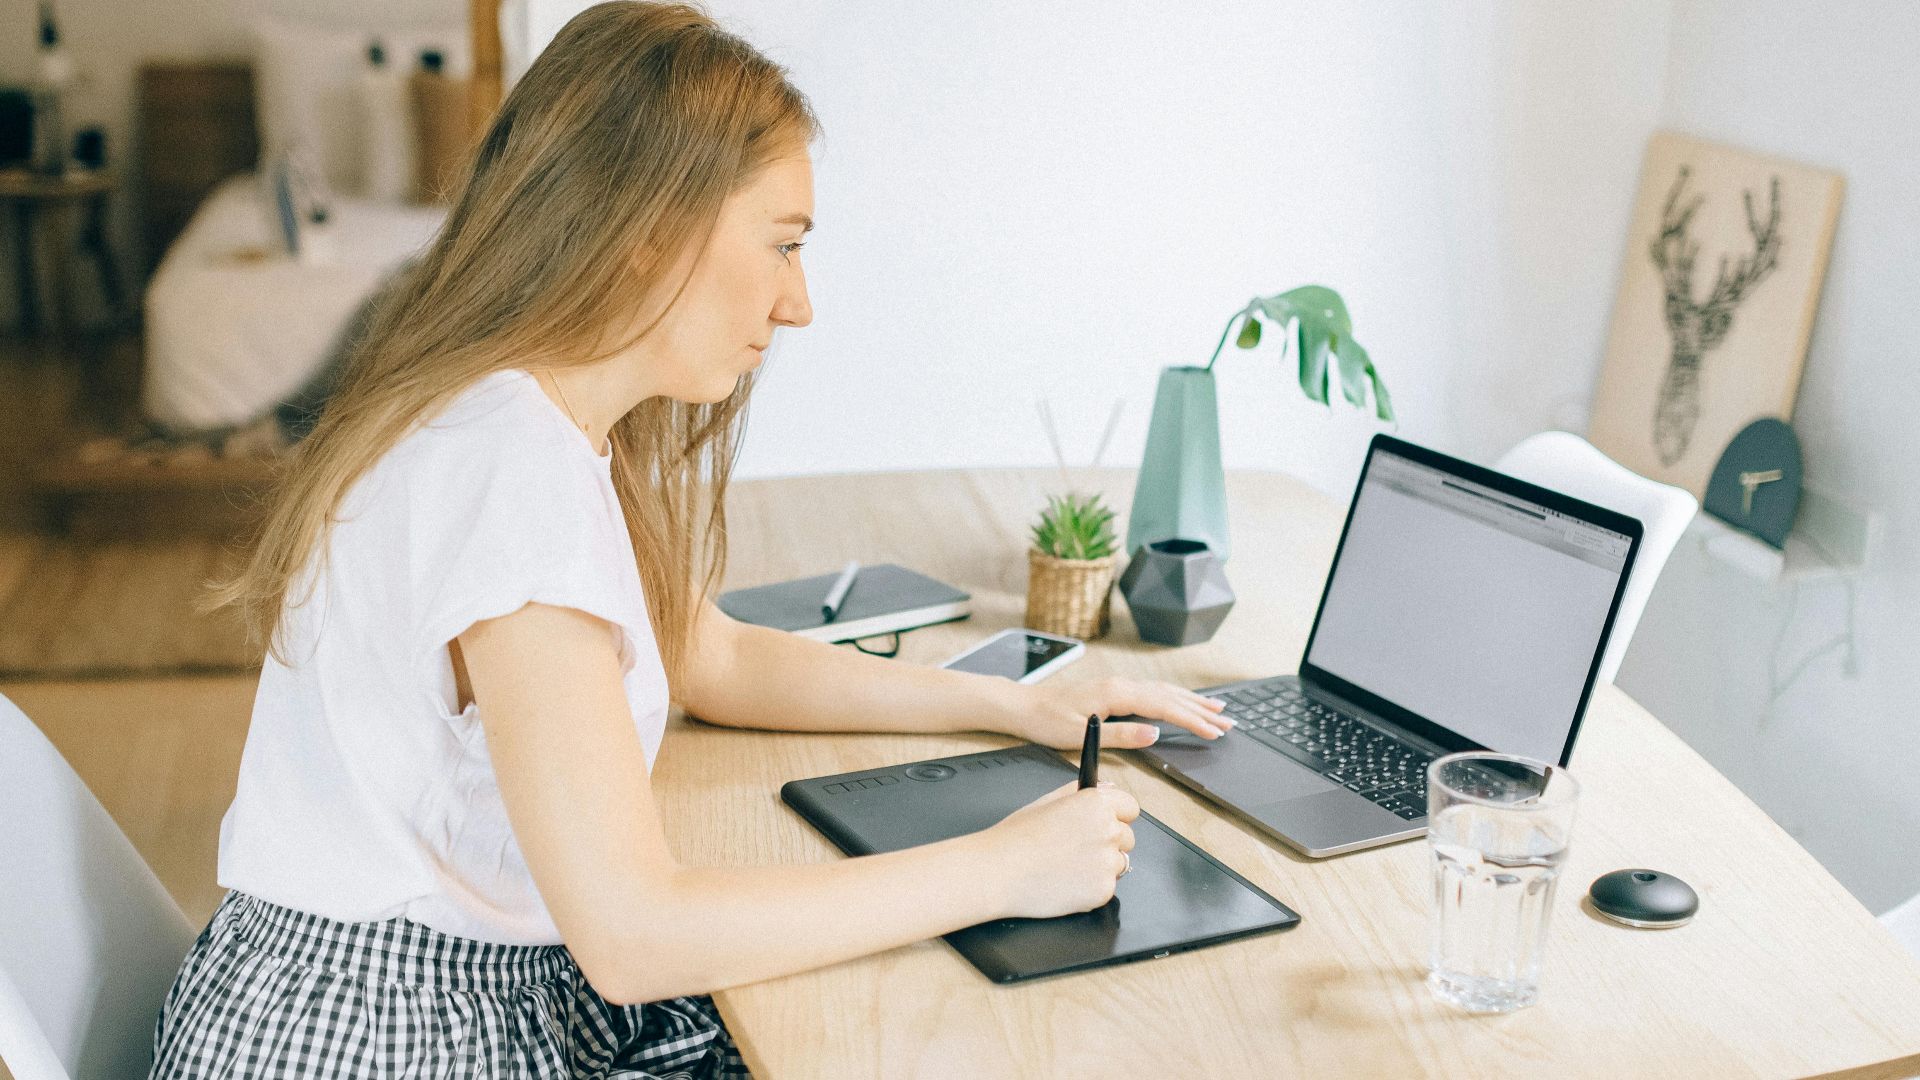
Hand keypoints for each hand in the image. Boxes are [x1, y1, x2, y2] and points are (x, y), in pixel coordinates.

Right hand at [981, 781, 1139, 918]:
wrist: (998, 872)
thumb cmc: (1015, 837)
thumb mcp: (1046, 802)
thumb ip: (1080, 793)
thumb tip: (1107, 787)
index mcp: (1096, 804)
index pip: (1130, 807)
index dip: (1117, 815)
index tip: (1107, 823)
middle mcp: (1108, 830)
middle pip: (1127, 838)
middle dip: (1108, 843)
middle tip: (1076, 849)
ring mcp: (1107, 863)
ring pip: (1118, 864)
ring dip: (1100, 867)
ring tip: (1067, 867)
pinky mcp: (1103, 890)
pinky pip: (1106, 888)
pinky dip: (1090, 888)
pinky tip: (1065, 883)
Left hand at [1006, 675, 1233, 749]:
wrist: (1024, 706)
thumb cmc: (1047, 722)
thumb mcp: (1082, 736)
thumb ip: (1121, 735)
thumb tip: (1154, 734)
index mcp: (1116, 694)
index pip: (1164, 707)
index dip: (1192, 720)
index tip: (1214, 731)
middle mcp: (1121, 685)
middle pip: (1170, 696)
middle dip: (1201, 711)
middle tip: (1229, 723)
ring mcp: (1118, 685)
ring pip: (1164, 691)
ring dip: (1192, 701)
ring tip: (1217, 709)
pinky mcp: (1114, 690)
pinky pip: (1153, 691)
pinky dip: (1174, 696)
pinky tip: (1182, 700)